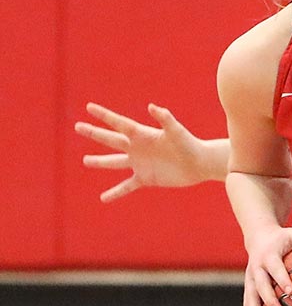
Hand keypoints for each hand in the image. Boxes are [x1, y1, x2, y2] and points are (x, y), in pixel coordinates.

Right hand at [75, 102, 206, 201]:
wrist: (200, 163)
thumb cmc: (190, 144)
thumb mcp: (176, 131)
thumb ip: (165, 119)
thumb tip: (151, 106)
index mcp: (143, 134)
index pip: (119, 123)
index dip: (104, 115)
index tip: (89, 107)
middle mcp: (138, 148)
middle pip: (111, 140)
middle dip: (95, 133)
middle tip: (77, 126)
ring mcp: (140, 163)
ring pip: (115, 162)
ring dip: (100, 162)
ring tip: (85, 161)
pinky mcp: (146, 178)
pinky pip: (126, 186)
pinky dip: (115, 192)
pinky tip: (103, 199)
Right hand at [244, 226, 291, 305]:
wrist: (259, 237)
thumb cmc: (281, 238)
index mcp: (268, 256)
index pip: (276, 269)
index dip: (282, 279)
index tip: (290, 291)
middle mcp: (257, 268)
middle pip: (261, 285)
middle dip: (268, 299)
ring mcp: (251, 277)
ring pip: (251, 295)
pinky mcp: (248, 284)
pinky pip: (247, 300)